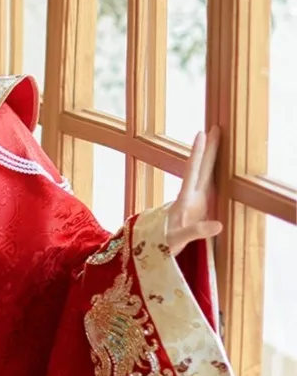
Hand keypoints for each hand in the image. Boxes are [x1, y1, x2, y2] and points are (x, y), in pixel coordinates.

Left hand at [166, 126, 222, 255]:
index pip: (192, 172)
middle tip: (216, 126)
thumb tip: (219, 225)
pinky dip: (215, 171)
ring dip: (211, 157)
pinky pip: (208, 184)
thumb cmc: (164, 244)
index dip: (198, 154)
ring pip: (205, 173)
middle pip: (201, 168)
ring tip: (218, 139)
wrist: (155, 248)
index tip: (201, 134)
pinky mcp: (198, 206)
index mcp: (184, 200)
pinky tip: (219, 164)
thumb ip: (196, 231)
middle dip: (208, 148)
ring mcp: (194, 200)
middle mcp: (190, 196)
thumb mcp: (178, 240)